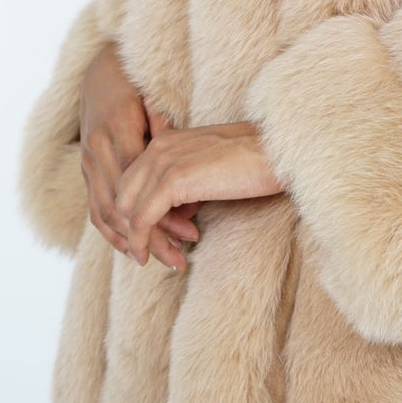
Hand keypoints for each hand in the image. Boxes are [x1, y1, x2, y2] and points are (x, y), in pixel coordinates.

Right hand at [79, 43, 198, 270]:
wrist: (99, 70)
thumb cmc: (134, 83)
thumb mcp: (153, 98)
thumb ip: (165, 126)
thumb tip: (181, 154)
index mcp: (117, 132)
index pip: (141, 189)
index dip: (164, 217)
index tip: (190, 235)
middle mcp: (98, 150)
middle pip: (122, 209)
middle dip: (150, 238)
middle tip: (178, 259)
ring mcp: (88, 160)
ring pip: (103, 214)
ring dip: (129, 242)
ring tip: (159, 259)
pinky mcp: (86, 168)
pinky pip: (94, 208)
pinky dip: (112, 232)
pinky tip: (131, 247)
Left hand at [112, 121, 283, 269]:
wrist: (279, 150)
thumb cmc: (255, 161)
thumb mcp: (209, 171)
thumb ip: (186, 188)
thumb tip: (176, 218)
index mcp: (165, 141)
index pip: (130, 183)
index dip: (136, 214)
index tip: (154, 239)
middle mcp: (157, 147)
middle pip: (122, 196)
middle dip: (134, 230)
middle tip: (153, 255)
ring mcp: (163, 162)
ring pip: (129, 211)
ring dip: (142, 242)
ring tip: (167, 261)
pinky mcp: (173, 180)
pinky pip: (143, 218)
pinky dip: (146, 242)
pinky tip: (162, 258)